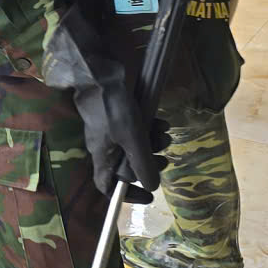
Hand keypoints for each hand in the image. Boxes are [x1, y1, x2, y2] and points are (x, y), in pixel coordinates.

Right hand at [42, 5, 159, 196]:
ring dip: (154, 144)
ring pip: (136, 145)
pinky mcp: (120, 113)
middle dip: (149, 164)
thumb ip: (142, 163)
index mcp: (102, 156)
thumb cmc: (112, 107)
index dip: (127, 195)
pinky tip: (162, 122)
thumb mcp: (131, 137)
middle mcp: (106, 145)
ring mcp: (112, 128)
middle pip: (128, 165)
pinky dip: (151, 128)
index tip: (149, 196)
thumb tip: (152, 187)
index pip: (108, 186)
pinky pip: (138, 128)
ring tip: (166, 135)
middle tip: (165, 159)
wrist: (101, 71)